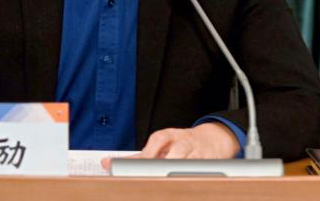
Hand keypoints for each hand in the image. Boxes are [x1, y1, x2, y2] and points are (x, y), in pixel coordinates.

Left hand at [101, 122, 239, 169]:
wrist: (212, 139)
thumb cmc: (180, 144)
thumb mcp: (159, 145)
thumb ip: (136, 157)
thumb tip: (107, 163)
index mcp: (166, 136)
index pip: (155, 142)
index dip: (147, 154)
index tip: (136, 166)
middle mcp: (182, 141)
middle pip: (174, 152)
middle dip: (163, 164)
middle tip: (152, 177)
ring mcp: (196, 152)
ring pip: (188, 161)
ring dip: (177, 171)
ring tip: (166, 181)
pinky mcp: (208, 162)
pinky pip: (200, 171)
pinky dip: (191, 177)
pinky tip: (182, 184)